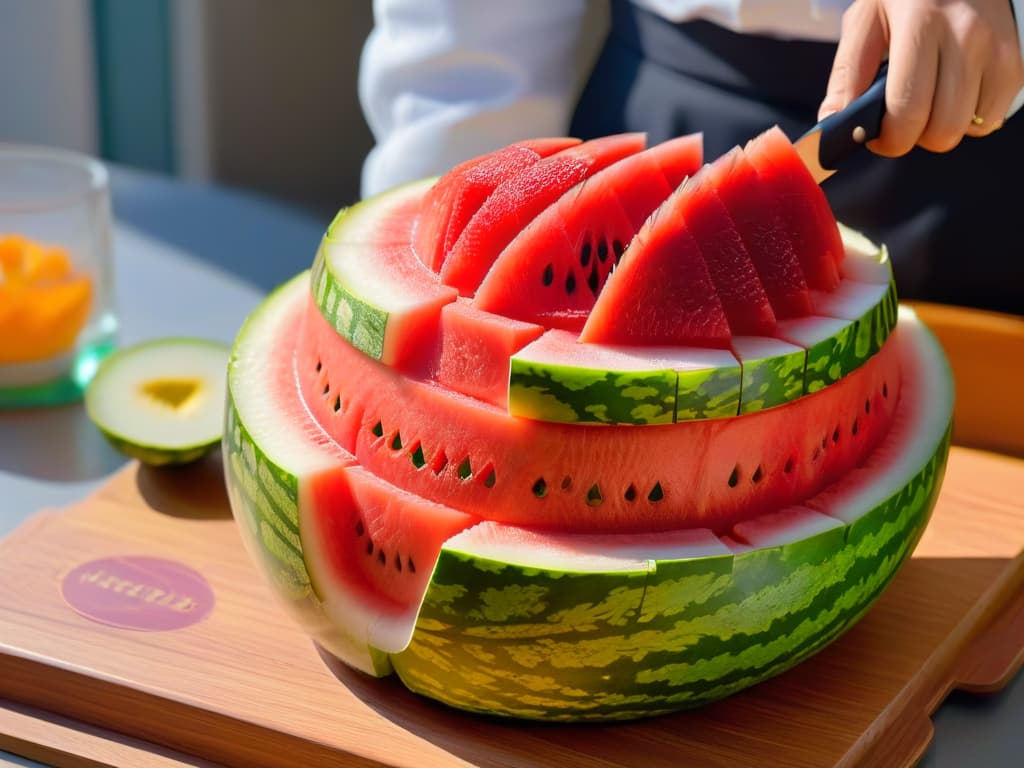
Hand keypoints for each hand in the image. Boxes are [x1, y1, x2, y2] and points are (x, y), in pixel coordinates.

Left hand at [818, 0, 1023, 155]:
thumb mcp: (867, 19)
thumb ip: (848, 73)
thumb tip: (833, 122)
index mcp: (922, 24)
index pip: (907, 111)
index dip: (887, 139)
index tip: (875, 136)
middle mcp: (967, 35)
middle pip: (941, 129)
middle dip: (913, 137)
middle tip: (899, 119)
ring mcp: (997, 48)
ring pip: (968, 128)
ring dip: (940, 128)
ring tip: (926, 102)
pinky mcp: (1014, 59)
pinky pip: (991, 117)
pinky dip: (969, 118)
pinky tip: (952, 94)